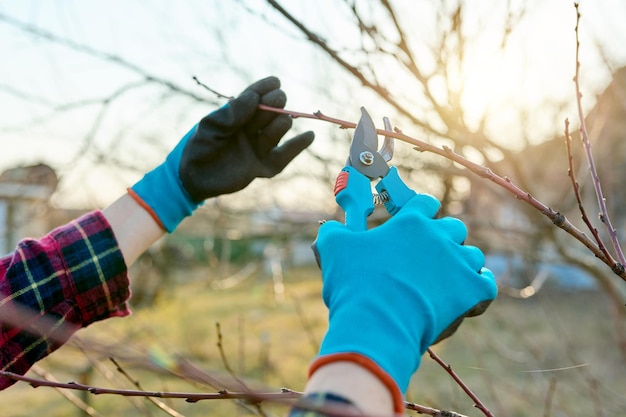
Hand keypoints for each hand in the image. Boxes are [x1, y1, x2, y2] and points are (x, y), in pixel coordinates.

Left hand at [130, 76, 313, 231]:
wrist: (192, 177)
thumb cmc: (198, 147)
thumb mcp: (210, 126)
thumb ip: (232, 112)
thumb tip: (253, 96)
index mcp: (237, 116)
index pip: (255, 98)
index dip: (265, 89)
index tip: (275, 82)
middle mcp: (250, 129)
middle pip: (268, 112)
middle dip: (274, 104)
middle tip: (277, 99)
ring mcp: (257, 147)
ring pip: (276, 131)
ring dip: (280, 123)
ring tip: (282, 119)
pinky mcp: (262, 166)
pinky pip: (283, 156)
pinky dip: (297, 146)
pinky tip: (309, 135)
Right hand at [311, 194, 496, 396]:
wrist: (376, 323)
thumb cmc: (355, 284)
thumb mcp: (334, 250)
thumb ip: (333, 232)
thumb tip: (329, 228)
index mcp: (411, 222)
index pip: (426, 203)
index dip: (421, 210)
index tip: (415, 220)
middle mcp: (439, 237)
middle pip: (454, 227)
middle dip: (444, 237)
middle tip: (429, 254)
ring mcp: (458, 264)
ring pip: (472, 254)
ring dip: (462, 262)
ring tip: (449, 275)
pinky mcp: (470, 291)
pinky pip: (487, 283)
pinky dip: (481, 286)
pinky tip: (472, 290)